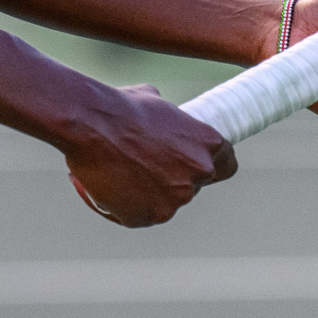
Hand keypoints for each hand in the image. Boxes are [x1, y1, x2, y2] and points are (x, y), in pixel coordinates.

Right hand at [65, 83, 236, 226]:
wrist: (91, 125)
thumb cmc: (121, 108)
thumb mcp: (155, 100)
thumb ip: (168, 117)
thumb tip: (160, 111)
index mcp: (208, 143)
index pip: (227, 166)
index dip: (212, 167)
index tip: (195, 166)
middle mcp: (198, 173)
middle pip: (194, 186)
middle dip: (174, 180)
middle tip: (146, 167)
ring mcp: (175, 199)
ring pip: (167, 203)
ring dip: (150, 195)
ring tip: (123, 174)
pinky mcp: (148, 217)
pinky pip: (140, 216)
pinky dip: (127, 208)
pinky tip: (112, 189)